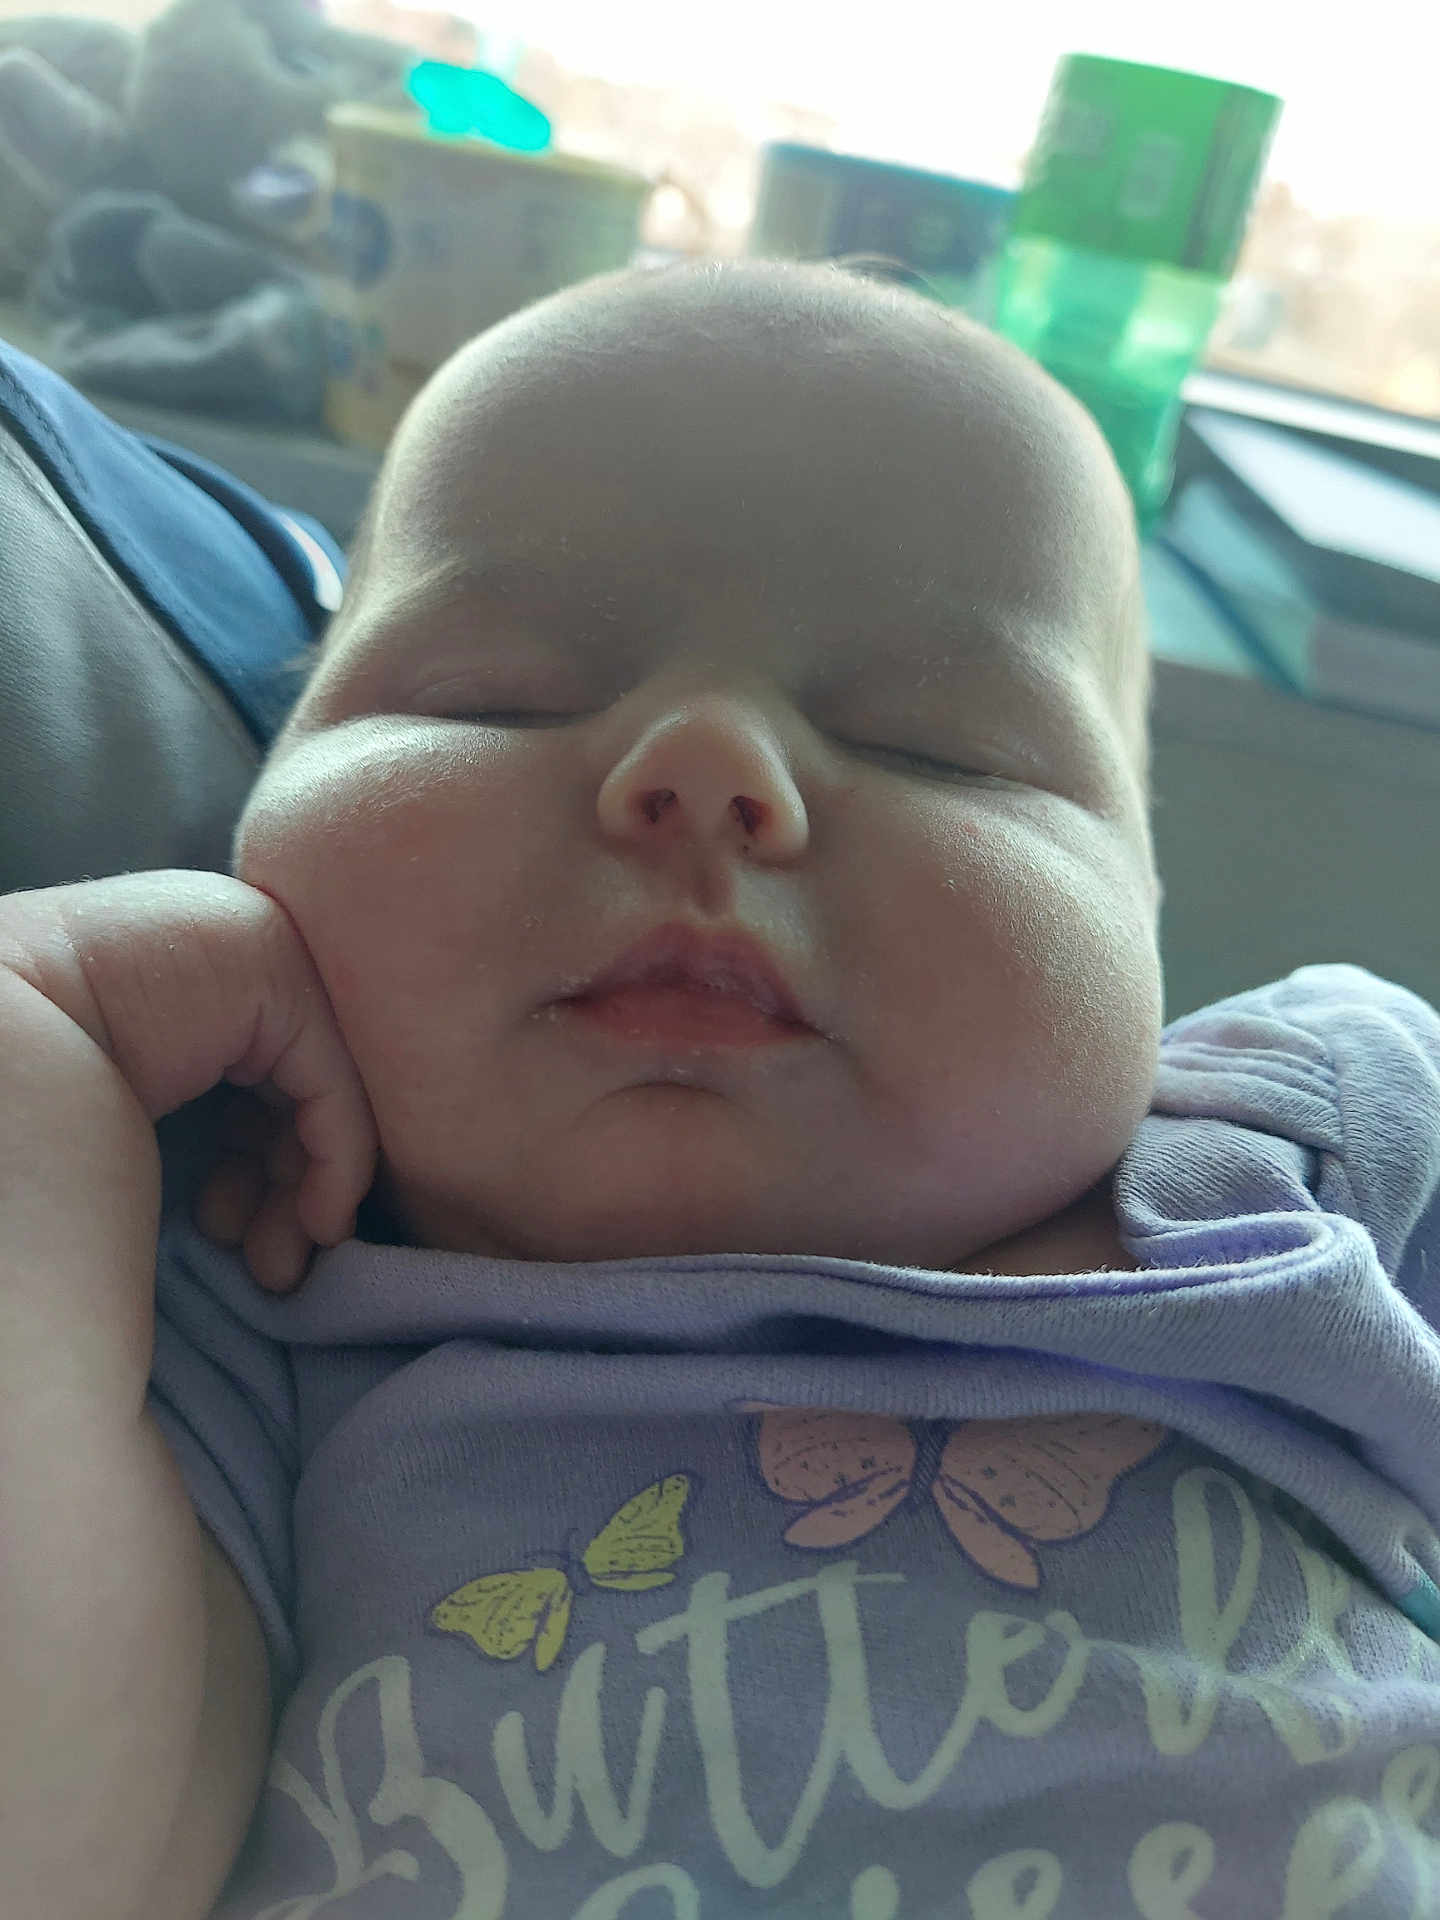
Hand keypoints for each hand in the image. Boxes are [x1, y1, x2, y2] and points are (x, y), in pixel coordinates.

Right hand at [0, 869, 377, 1292]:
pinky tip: (315, 1224)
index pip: (263, 1080)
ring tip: (275, 1264)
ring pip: (322, 1087)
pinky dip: (338, 1162)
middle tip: (275, 1270)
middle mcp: (216, 952)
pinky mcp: (265, 967)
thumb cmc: (37, 1110)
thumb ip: (202, 1129)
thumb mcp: (129, 1118)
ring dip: (307, 1190)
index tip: (249, 1249)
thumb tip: (288, 1212)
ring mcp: (243, 946)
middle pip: (294, 1086)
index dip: (266, 1174)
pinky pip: (331, 1077)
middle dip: (288, 1191)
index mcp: (179, 982)